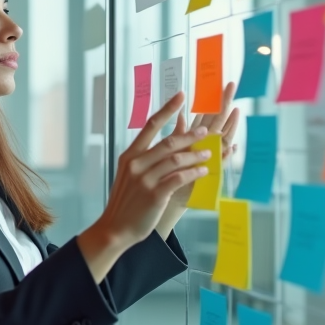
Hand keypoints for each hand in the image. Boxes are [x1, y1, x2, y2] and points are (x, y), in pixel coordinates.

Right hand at [77, 92, 210, 282]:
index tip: (180, 96)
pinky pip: (180, 178)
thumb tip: (166, 146)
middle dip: (191, 135)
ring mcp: (145, 179)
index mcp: (130, 155)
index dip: (167, 109)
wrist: (115, 228)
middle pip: (169, 142)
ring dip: (196, 155)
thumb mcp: (129, 175)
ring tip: (209, 154)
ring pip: (177, 159)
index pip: (150, 125)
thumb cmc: (126, 202)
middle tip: (206, 131)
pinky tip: (204, 171)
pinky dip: (194, 173)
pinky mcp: (155, 194)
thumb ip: (144, 159)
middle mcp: (136, 164)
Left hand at [166, 81, 241, 209]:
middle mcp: (203, 145)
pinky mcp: (208, 173)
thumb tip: (179, 115)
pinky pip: (219, 161)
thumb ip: (179, 133)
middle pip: (216, 120)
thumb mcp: (172, 151)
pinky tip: (231, 145)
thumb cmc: (169, 177)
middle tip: (231, 85)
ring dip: (229, 124)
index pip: (207, 115)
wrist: (168, 200)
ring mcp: (207, 157)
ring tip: (236, 109)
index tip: (220, 84)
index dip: (214, 100)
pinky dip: (225, 154)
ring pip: (221, 137)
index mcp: (195, 138)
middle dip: (223, 104)